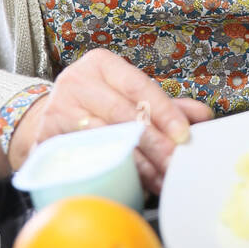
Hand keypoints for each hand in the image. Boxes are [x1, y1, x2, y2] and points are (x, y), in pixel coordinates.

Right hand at [7, 48, 213, 194]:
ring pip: (104, 137)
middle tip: (176, 165)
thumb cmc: (96, 104)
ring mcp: (57, 107)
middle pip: (122, 114)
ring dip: (136, 163)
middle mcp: (77, 80)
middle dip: (154, 143)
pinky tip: (129, 183)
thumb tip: (203, 116)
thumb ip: (165, 104)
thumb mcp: (128, 95)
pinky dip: (108, 170)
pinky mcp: (45, 137)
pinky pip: (83, 156)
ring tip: (159, 179)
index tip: (184, 135)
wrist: (45, 117)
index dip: (164, 111)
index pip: (139, 86)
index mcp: (101, 64)